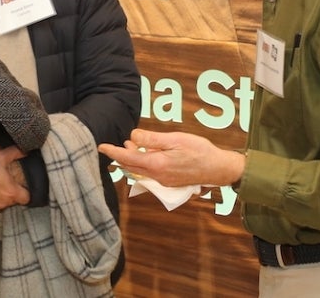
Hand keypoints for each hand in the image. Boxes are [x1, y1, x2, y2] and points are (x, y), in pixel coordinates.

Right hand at [0, 145, 29, 212]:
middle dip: (11, 192)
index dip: (26, 191)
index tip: (23, 186)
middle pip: (13, 200)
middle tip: (6, 181)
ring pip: (0, 203)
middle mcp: (2, 203)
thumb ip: (15, 153)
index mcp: (10, 192)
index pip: (27, 198)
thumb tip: (24, 150)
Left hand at [98, 128, 244, 187]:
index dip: (113, 152)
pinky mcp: (169, 182)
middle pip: (131, 167)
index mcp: (157, 165)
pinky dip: (143, 164)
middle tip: (117, 143)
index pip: (128, 158)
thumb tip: (133, 136)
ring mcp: (163, 181)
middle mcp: (157, 176)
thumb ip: (152, 140)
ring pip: (140, 171)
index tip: (101, 146)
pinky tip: (147, 154)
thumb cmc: (199, 151)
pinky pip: (150, 173)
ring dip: (132, 159)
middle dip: (121, 155)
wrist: (218, 169)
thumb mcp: (175, 139)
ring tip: (131, 145)